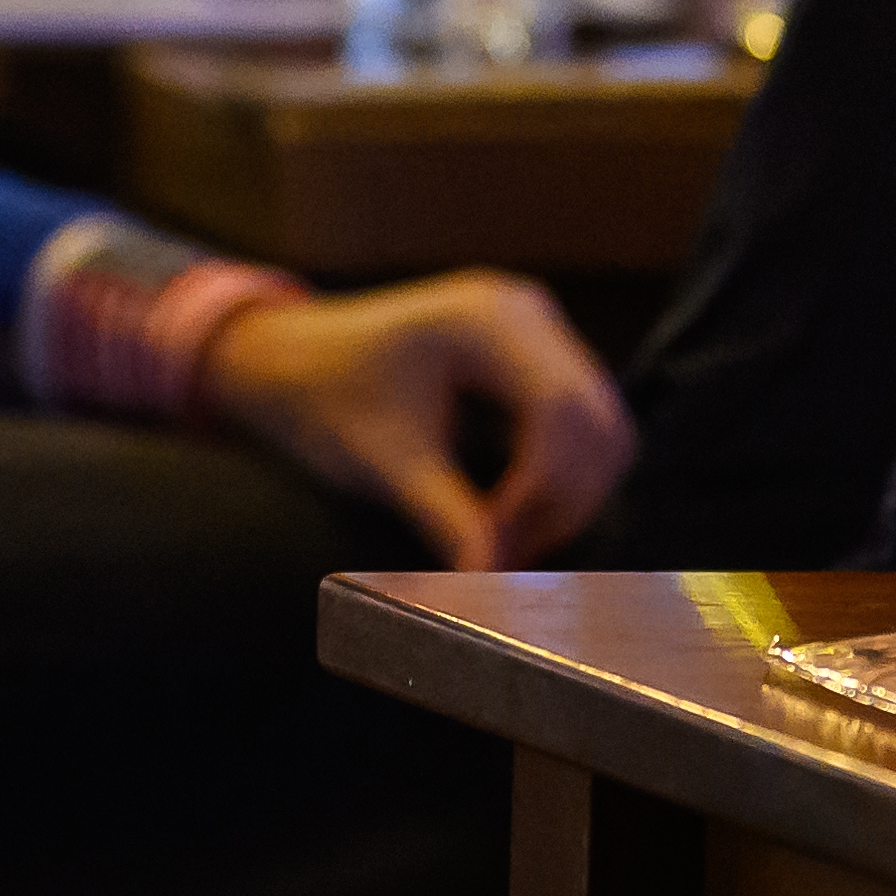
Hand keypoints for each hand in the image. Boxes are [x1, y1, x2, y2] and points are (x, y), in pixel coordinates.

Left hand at [198, 271, 636, 568]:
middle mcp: (526, 312)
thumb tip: (491, 582)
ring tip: (505, 540)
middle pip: (595, 420)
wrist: (294, 362)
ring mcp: (538, 331)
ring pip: (601, 428)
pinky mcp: (538, 360)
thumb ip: (448, 519)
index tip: (501, 547)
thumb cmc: (325, 398)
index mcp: (488, 318)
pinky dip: (560, 479)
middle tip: (507, 558)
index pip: (561, 409)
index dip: (544, 490)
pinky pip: (583, 426)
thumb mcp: (384, 463)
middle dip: (562, 500)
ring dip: (568, 495)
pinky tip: (511, 511)